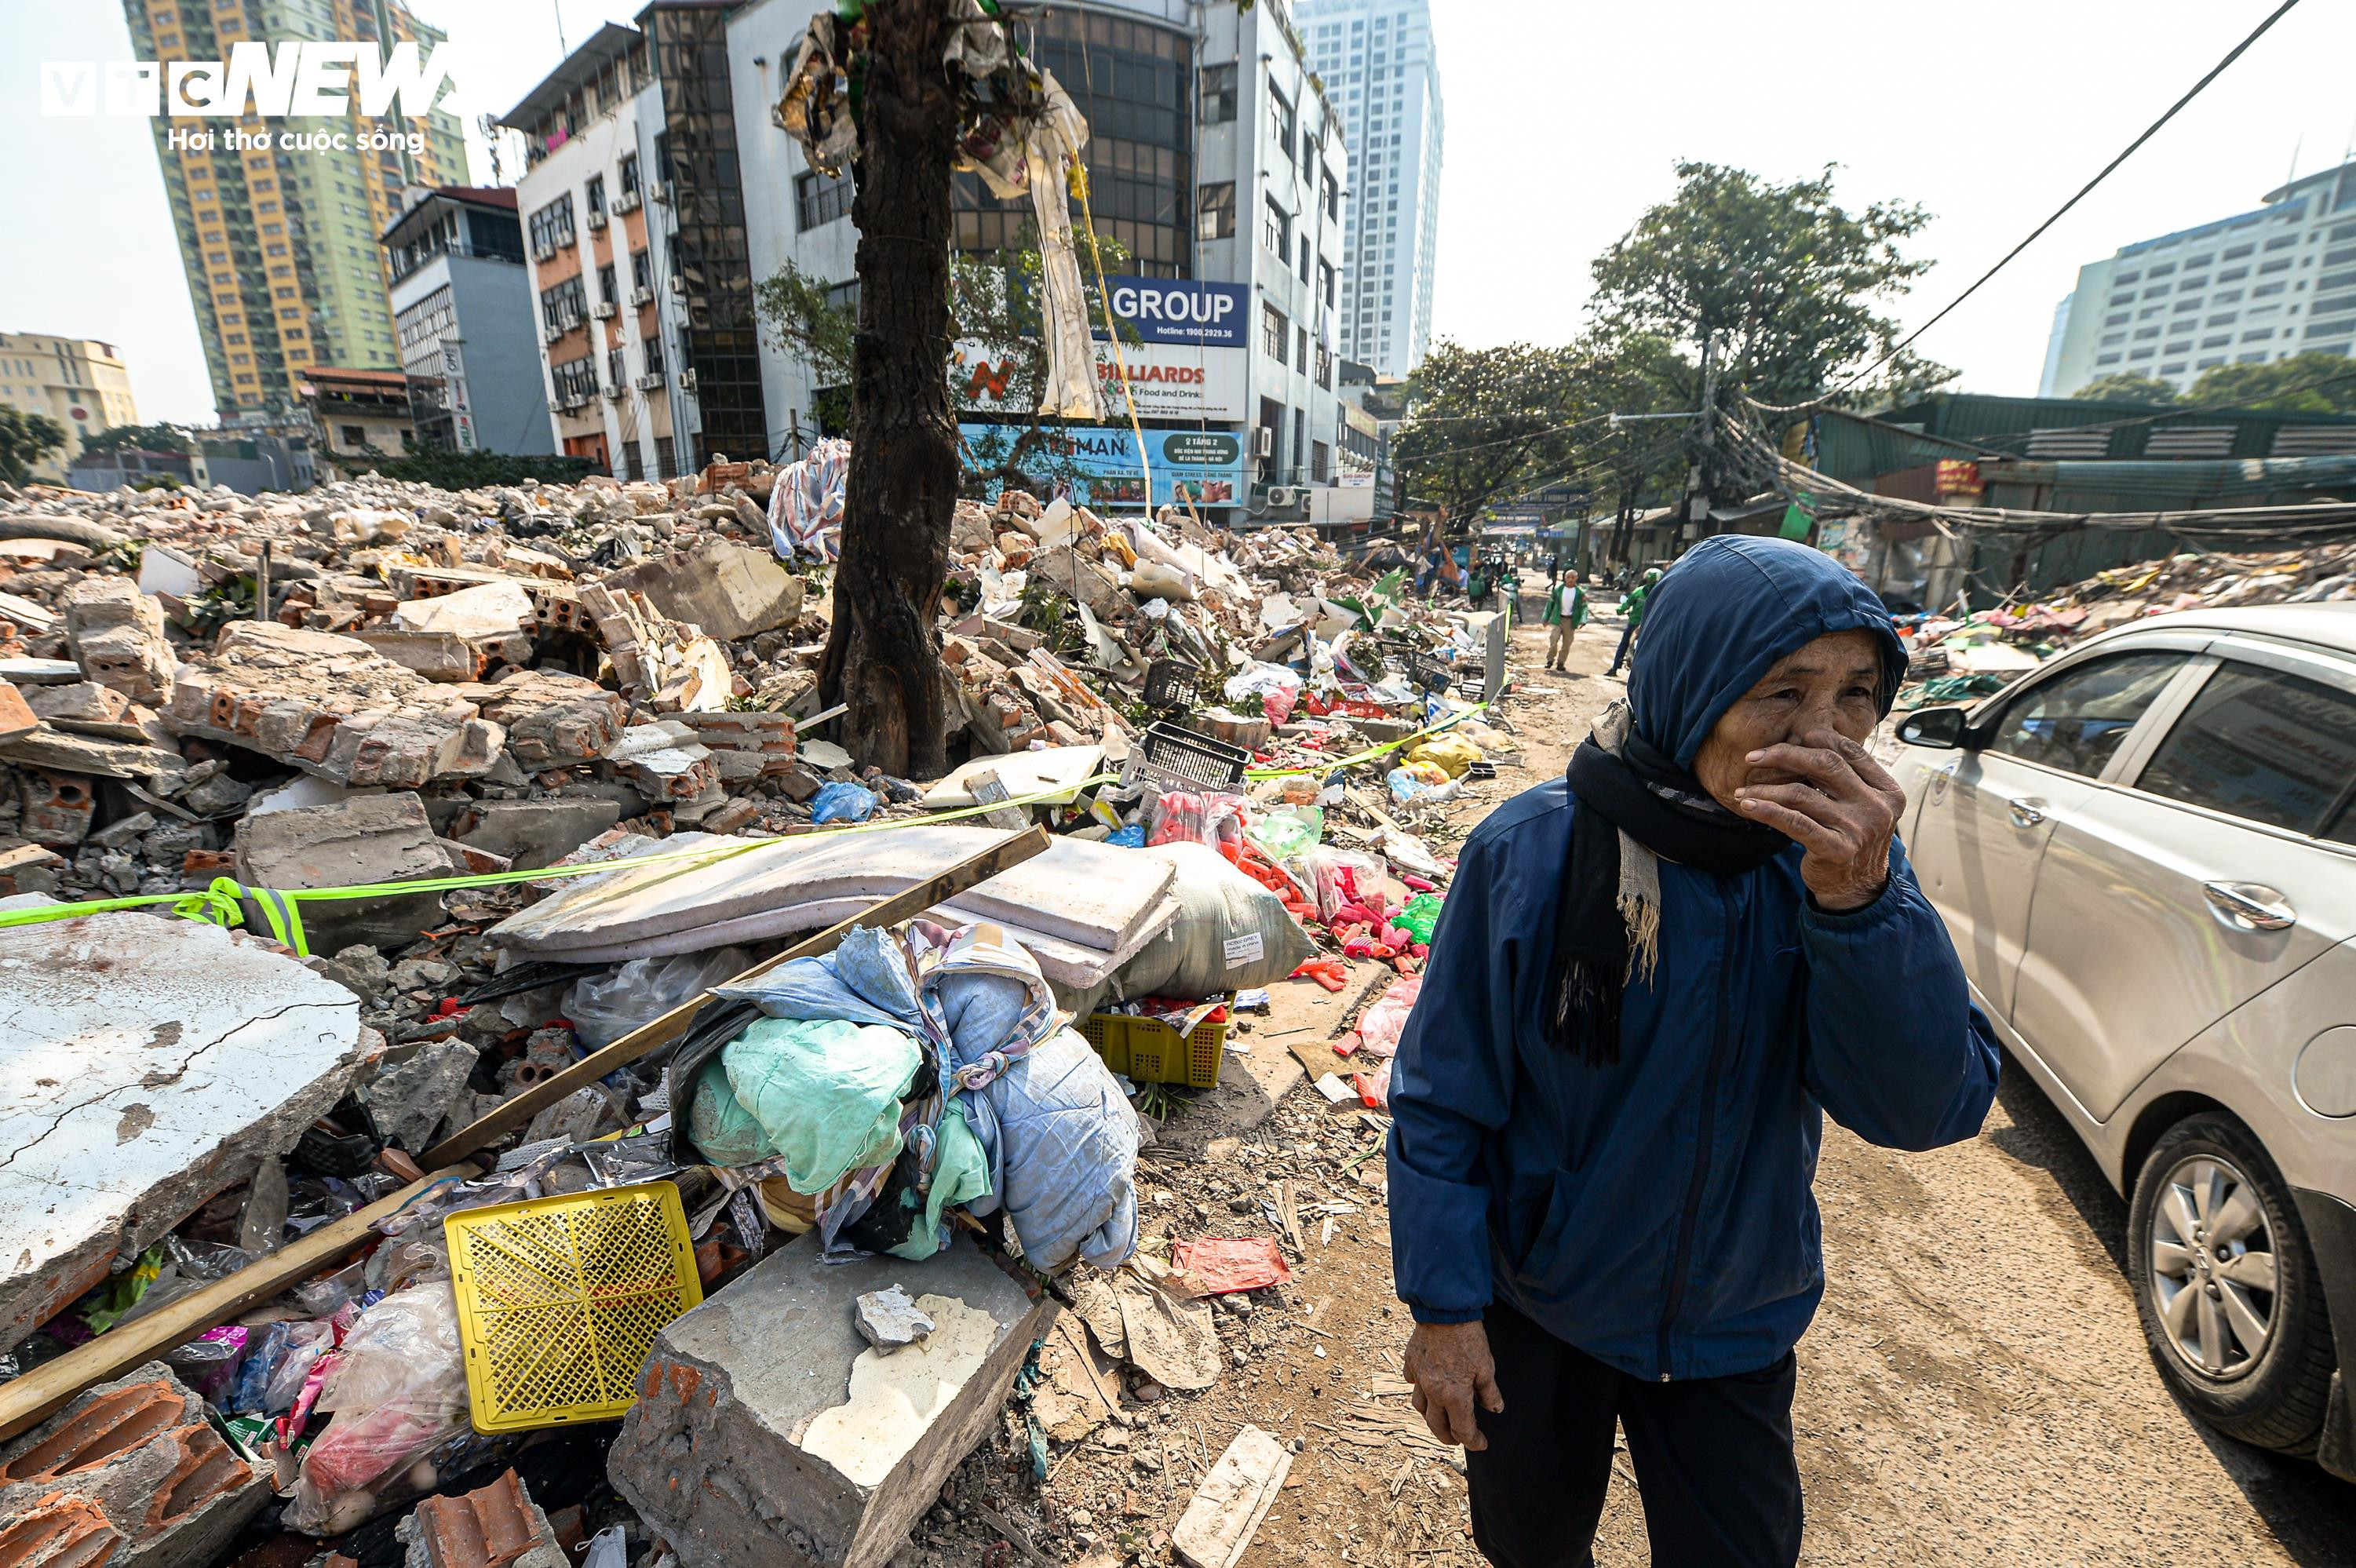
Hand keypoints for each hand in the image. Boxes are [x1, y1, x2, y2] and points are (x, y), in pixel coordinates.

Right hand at [1402, 1320, 1502, 1449]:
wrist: (1444, 1311)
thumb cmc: (1468, 1338)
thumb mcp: (1486, 1367)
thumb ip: (1489, 1392)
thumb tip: (1495, 1409)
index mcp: (1454, 1396)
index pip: (1463, 1429)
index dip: (1474, 1441)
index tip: (1482, 1443)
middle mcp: (1433, 1392)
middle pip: (1437, 1425)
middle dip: (1448, 1438)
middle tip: (1457, 1440)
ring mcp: (1419, 1377)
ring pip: (1420, 1407)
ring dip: (1430, 1417)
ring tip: (1439, 1418)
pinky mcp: (1411, 1362)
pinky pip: (1412, 1382)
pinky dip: (1418, 1389)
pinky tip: (1425, 1386)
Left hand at [1732, 728, 1905, 910]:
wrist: (1856, 890)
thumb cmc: (1850, 841)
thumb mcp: (1860, 806)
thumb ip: (1844, 779)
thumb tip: (1804, 741)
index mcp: (1887, 791)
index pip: (1851, 752)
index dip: (1819, 738)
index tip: (1792, 736)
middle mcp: (1877, 807)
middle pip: (1826, 765)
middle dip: (1785, 755)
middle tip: (1754, 757)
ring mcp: (1858, 829)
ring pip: (1802, 794)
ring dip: (1766, 788)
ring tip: (1744, 789)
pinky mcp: (1836, 850)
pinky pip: (1794, 822)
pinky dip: (1767, 810)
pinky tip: (1748, 805)